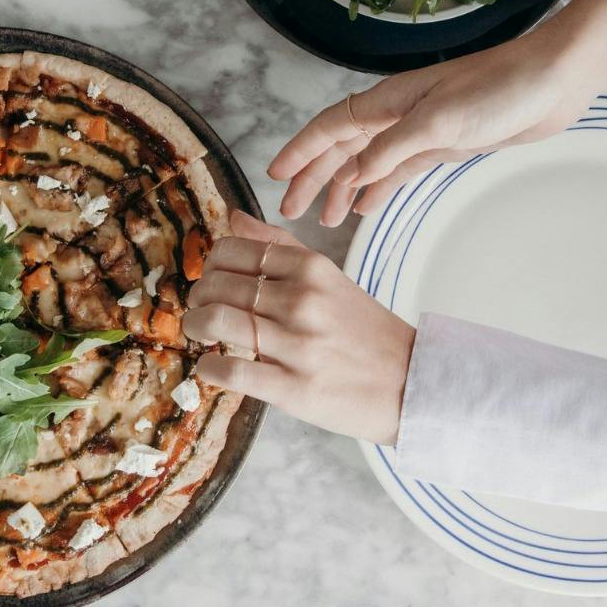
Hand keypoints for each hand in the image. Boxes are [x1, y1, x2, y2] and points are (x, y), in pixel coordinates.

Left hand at [183, 212, 413, 444]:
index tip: (212, 279)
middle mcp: (303, 301)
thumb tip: (233, 217)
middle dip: (198, 297)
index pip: (233, 250)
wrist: (411, 383)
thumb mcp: (329, 277)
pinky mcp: (294, 388)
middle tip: (201, 309)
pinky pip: (231, 372)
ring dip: (195, 327)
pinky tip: (211, 368)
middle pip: (218, 285)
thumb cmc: (364, 331)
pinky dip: (208, 369)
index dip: (210, 264)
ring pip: (216, 321)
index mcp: (311, 268)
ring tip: (200, 334)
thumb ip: (280, 245)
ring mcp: (298, 345)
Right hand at [269, 0, 606, 225]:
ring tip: (323, 219)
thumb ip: (393, 149)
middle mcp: (397, 115)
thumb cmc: (499, 89)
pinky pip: (397, 172)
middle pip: (341, 148)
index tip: (275, 177)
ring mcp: (419, 132)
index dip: (300, 152)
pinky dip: (377, 189)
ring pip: (366, 163)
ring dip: (341, 188)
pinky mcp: (444, 146)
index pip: (329, 128)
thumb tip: (355, 177)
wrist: (553, 82)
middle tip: (289, 211)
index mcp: (389, 102)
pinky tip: (365, 207)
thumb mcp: (439, 122)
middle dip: (312, 178)